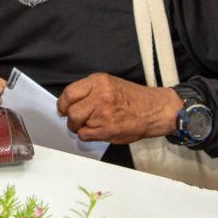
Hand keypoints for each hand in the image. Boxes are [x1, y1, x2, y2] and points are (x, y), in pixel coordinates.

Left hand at [56, 73, 181, 143]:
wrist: (154, 110)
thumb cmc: (133, 98)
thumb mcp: (109, 83)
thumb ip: (89, 90)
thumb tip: (69, 101)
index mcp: (98, 82)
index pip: (69, 93)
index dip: (63, 103)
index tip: (63, 108)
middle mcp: (100, 96)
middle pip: (71, 110)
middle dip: (71, 117)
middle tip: (78, 118)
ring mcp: (104, 114)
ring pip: (76, 124)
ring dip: (79, 126)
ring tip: (90, 124)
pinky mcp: (108, 130)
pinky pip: (85, 136)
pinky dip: (88, 135)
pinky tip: (97, 130)